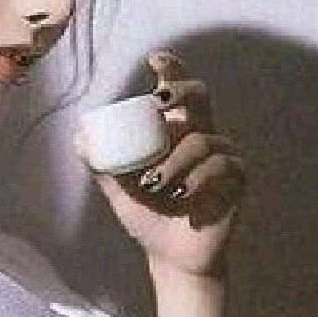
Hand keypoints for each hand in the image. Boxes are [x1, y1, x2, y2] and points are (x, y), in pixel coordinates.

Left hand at [76, 52, 244, 276]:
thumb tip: (80, 139)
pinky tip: (184, 198)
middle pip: (199, 96)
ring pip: (201, 140)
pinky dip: (197, 180)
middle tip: (159, 101)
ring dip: (175, 163)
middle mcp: (201, 136)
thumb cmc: (148, 218)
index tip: (155, 59)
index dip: (172, 70)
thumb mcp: (120, 190)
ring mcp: (223, 156)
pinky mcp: (237, 178)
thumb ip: (103, 166)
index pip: (178, 92)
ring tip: (156, 187)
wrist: (171, 257)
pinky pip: (220, 166)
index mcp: (175, 132)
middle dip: (180, 91)